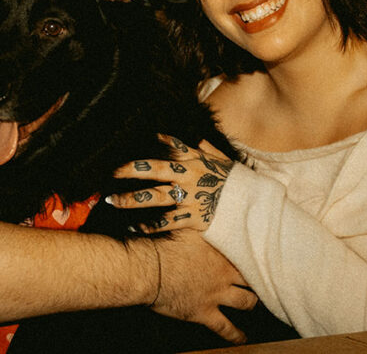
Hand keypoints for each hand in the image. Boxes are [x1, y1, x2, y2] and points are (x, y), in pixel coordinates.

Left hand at [107, 134, 232, 232]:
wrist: (256, 210)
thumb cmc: (241, 186)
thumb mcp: (228, 165)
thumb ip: (211, 152)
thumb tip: (200, 141)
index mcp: (197, 161)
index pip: (174, 146)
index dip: (159, 141)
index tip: (144, 139)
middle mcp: (189, 176)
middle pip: (155, 169)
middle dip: (130, 170)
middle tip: (110, 172)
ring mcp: (189, 197)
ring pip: (155, 196)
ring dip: (131, 199)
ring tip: (111, 201)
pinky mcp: (193, 218)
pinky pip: (166, 222)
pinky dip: (150, 226)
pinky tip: (134, 228)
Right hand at [146, 229, 256, 343]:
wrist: (150, 269)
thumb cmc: (163, 244)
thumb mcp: (185, 226)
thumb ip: (200, 222)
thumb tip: (204, 210)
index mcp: (219, 251)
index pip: (246, 253)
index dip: (253, 256)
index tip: (259, 255)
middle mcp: (223, 273)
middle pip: (251, 278)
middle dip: (257, 280)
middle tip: (261, 280)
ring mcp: (216, 294)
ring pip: (245, 302)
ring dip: (251, 303)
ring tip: (255, 304)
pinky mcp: (205, 313)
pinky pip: (225, 327)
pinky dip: (235, 334)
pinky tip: (241, 337)